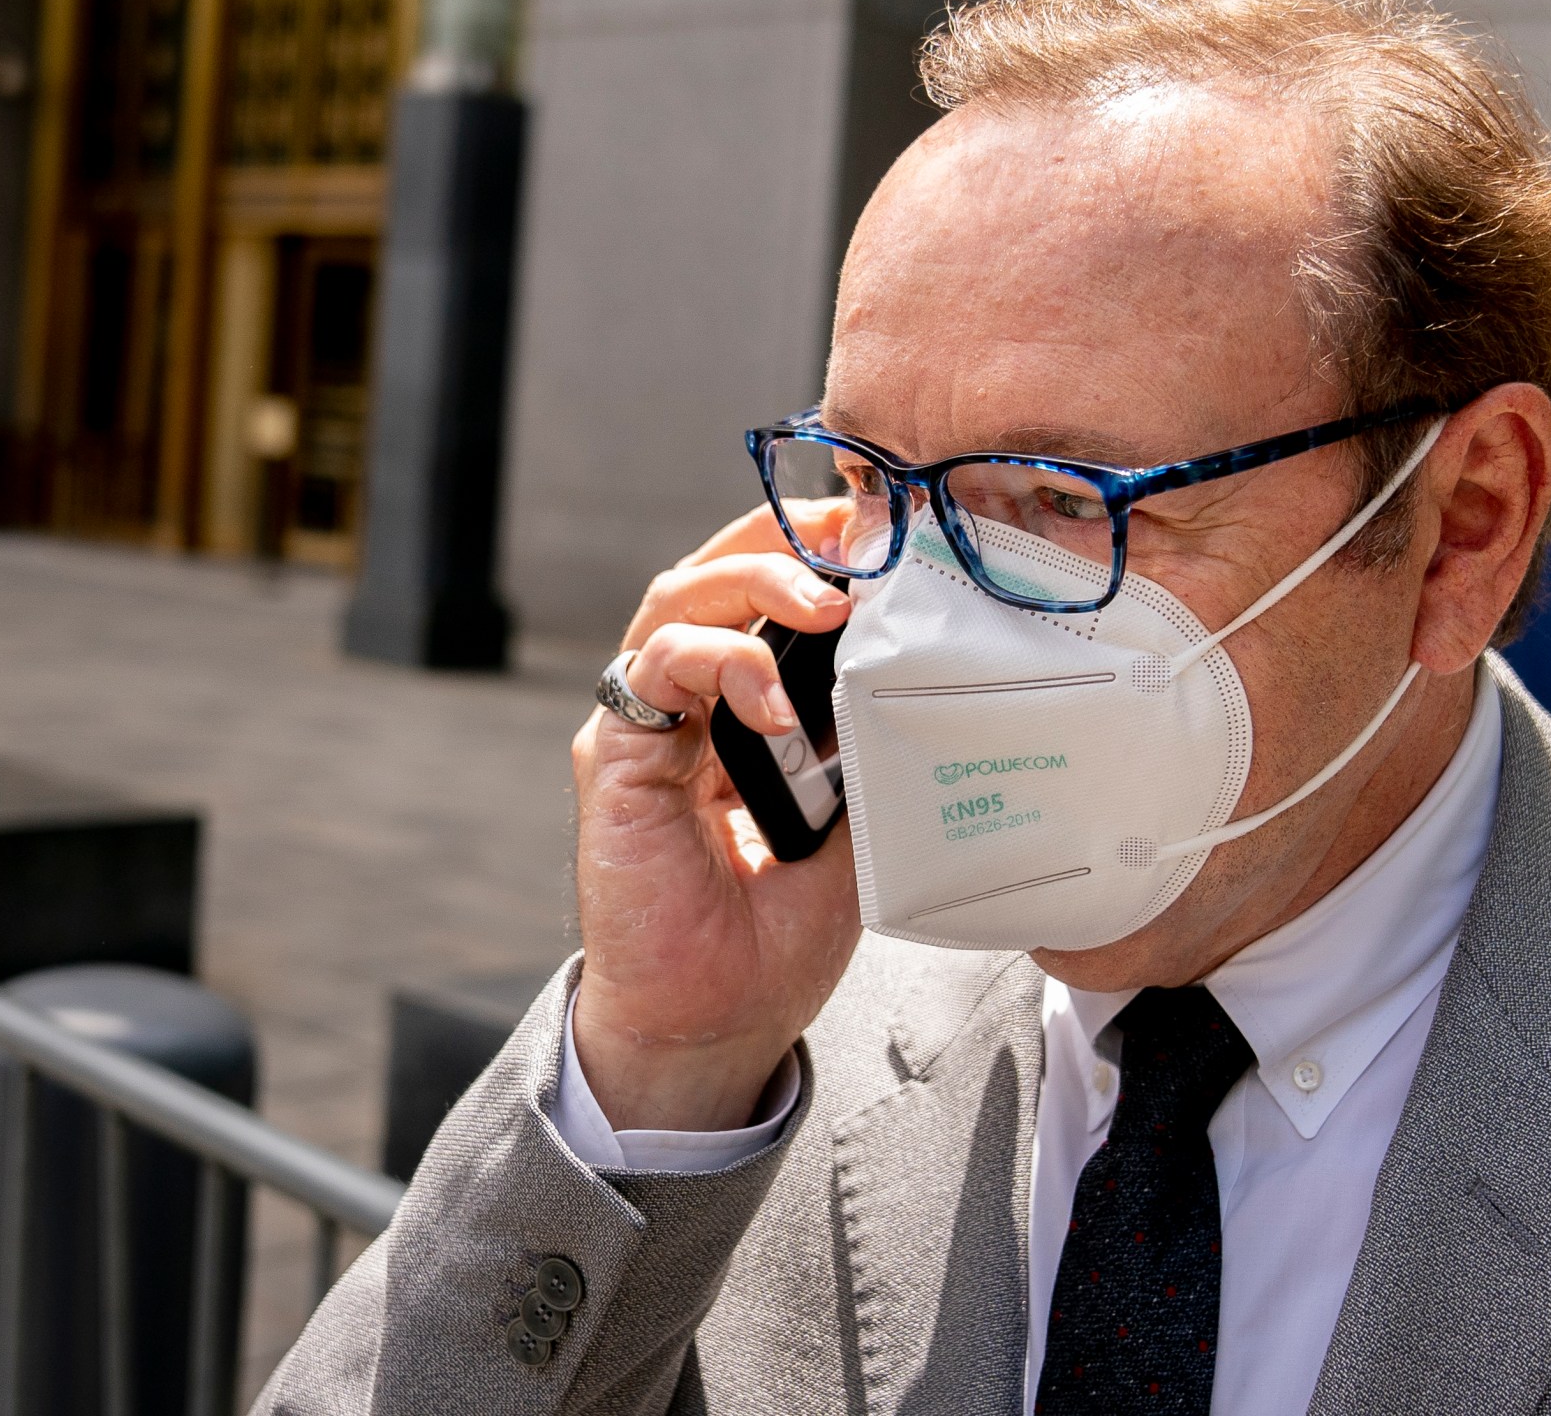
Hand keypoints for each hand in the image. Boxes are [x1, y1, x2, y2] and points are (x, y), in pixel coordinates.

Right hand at [570, 503, 860, 1130]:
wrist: (718, 1020)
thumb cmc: (779, 929)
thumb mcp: (860, 821)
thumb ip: (873, 744)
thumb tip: (936, 668)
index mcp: (742, 704)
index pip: (767, 590)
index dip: (819, 547)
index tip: (890, 530)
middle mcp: (685, 700)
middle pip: (716, 568)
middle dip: (786, 534)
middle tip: (860, 533)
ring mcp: (645, 725)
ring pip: (679, 599)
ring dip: (755, 582)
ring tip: (829, 602)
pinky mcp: (614, 759)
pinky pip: (655, 670)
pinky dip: (720, 662)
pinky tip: (774, 702)